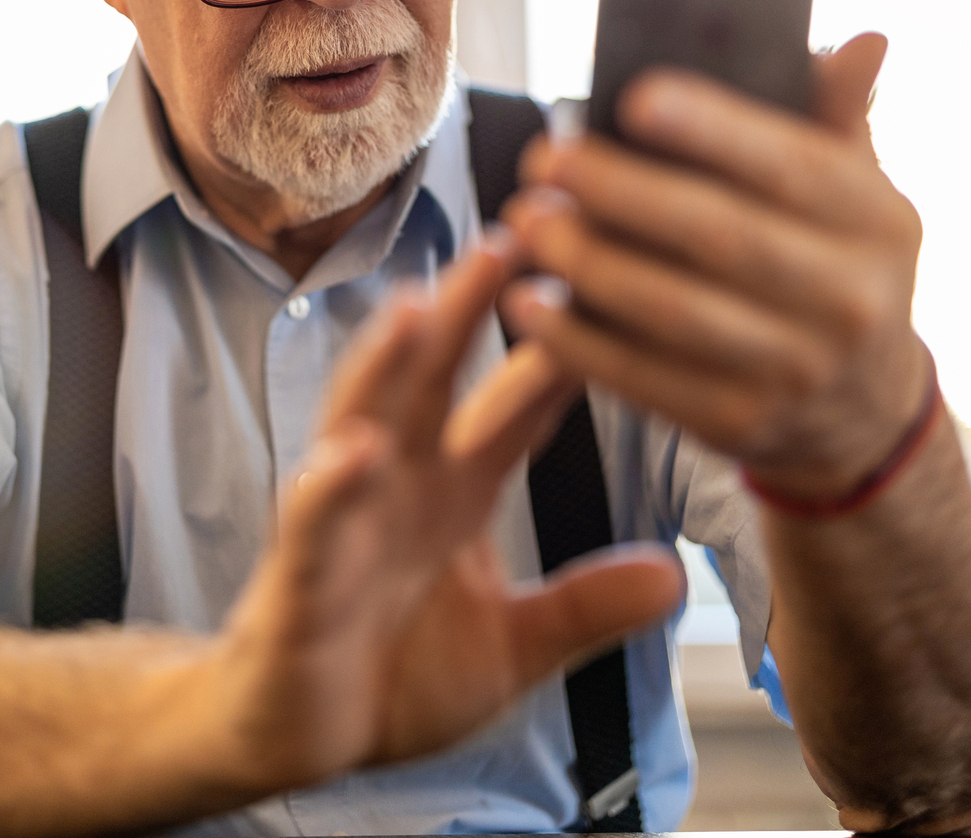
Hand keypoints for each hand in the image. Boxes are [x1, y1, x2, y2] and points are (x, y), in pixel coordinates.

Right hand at [202, 236, 682, 791]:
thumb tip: (675, 576)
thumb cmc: (392, 676)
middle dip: (470, 308)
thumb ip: (584, 608)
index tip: (612, 280)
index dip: (561, 347)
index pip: (518, 405)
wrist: (294, 736)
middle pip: (438, 379)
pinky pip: (315, 522)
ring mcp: (346, 520)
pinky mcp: (302, 576)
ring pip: (364, 422)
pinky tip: (355, 452)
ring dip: (390, 365)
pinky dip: (333, 485)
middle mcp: (398, 484)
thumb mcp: (513, 648)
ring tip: (418, 307)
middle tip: (514, 235)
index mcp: (454, 491)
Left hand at [503, 33, 933, 499]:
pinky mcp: (739, 423)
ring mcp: (796, 372)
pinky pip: (645, 380)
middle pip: (721, 236)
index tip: (633, 97)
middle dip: (623, 193)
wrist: (864, 409)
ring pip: (674, 313)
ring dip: (588, 265)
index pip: (791, 166)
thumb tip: (864, 40)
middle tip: (547, 158)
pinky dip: (577, 342)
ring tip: (527, 221)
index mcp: (879, 223)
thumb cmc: (838, 266)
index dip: (713, 130)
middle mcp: (850, 301)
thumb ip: (840, 113)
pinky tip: (528, 300)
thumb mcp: (860, 192)